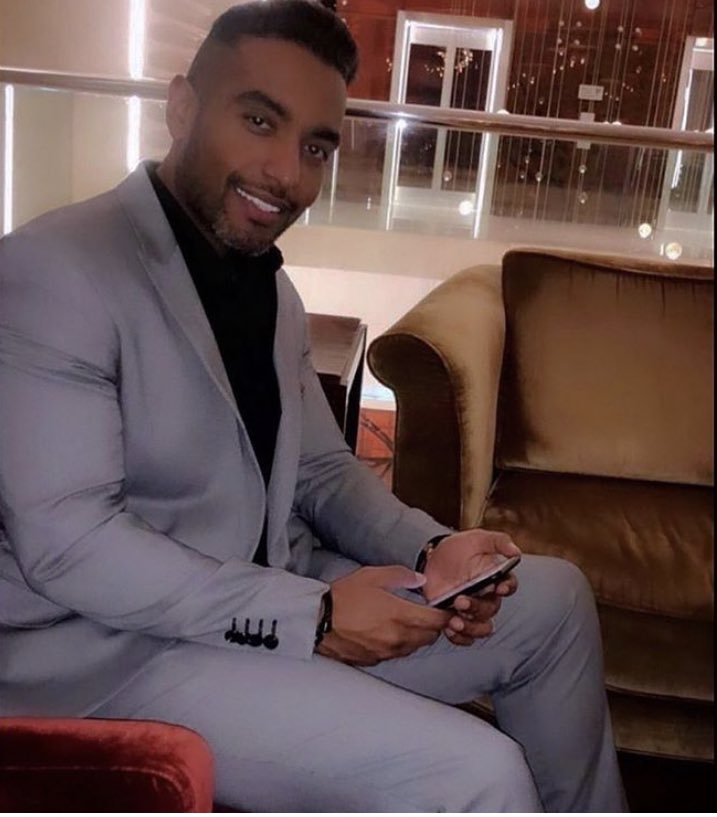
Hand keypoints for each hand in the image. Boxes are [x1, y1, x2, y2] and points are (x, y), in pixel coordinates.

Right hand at [316, 566, 450, 665]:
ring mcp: (386, 652)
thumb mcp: (372, 576)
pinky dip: (397, 645)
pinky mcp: (374, 661)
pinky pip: (394, 654)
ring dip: (416, 637)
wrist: (316, 620)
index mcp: (400, 615)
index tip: (445, 610)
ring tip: (405, 623)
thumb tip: (420, 579)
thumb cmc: (342, 597)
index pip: (437, 621)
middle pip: (430, 638)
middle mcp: (397, 638)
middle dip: (432, 626)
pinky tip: (386, 633)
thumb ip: (400, 576)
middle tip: (426, 614)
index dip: (445, 616)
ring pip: (413, 648)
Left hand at [422, 530, 519, 646]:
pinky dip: (459, 637)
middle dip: (478, 608)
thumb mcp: (477, 539)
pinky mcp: (456, 619)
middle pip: (492, 609)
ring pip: (482, 628)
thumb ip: (498, 541)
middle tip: (460, 600)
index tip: (498, 587)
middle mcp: (487, 597)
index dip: (507, 588)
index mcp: (495, 578)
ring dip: (471, 628)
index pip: (509, 586)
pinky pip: (464, 637)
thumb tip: (515, 552)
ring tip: (454, 621)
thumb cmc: (458, 548)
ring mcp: (472, 611)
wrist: (432, 558)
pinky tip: (448, 629)